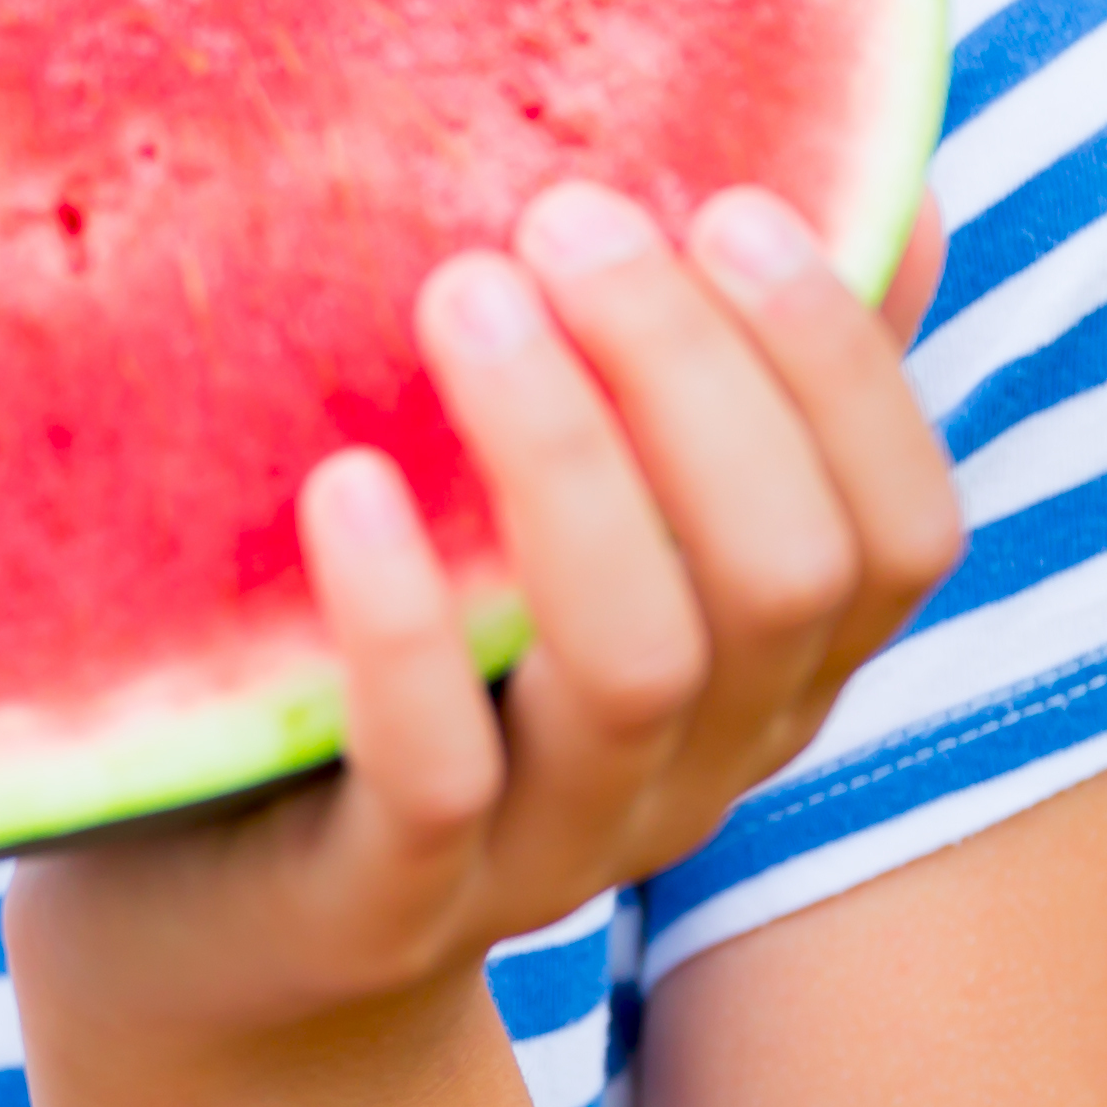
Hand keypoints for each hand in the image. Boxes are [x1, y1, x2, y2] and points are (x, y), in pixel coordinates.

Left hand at [3, 180, 966, 1106]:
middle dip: (692, 376)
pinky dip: (402, 625)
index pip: (898, 532)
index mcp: (758, 663)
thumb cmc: (401, 643)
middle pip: (779, 578)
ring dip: (565, 461)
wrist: (208, 921)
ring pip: (633, 667)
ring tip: (461, 290)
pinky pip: (433, 780)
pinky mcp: (381, 902)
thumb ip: (707, 376)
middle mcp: (689, 763)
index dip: (844, 369)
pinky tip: (345, 484)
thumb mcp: (558, 512)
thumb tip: (893, 184)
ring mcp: (545, 846)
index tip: (731, 201)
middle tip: (565, 216)